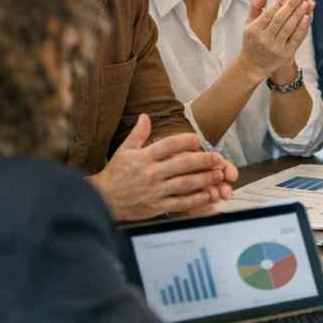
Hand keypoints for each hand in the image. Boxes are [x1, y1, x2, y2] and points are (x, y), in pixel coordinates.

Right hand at [88, 114, 235, 221]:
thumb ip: (137, 134)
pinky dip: (194, 200)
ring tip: (219, 175)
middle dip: (203, 160)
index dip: (185, 141)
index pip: (168, 145)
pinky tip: (207, 195)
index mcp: (143, 158)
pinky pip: (179, 203)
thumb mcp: (123, 151)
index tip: (198, 139)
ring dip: (204, 179)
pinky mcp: (156, 207)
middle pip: (181, 165)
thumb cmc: (115, 174)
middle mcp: (150, 173)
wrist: (103, 199)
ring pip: (184, 184)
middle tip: (218, 158)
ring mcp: (154, 191)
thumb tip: (145, 116)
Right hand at [235, 0, 313, 82]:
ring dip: (298, 15)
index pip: (268, 15)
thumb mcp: (249, 23)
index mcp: (254, 30)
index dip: (278, 5)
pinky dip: (302, 28)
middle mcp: (264, 39)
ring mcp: (275, 47)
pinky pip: (295, 39)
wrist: (253, 65)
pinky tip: (307, 17)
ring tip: (306, 3)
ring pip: (288, 29)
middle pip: (279, 20)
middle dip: (291, 6)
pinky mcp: (286, 54)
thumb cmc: (252, 40)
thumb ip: (256, 7)